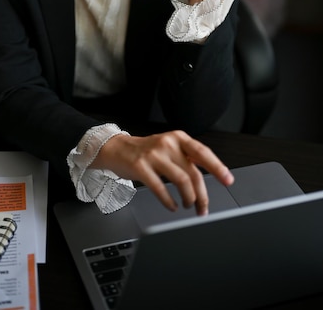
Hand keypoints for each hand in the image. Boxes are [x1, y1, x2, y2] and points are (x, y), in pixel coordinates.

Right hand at [91, 129, 233, 214]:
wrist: (117, 148)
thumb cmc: (147, 151)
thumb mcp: (169, 147)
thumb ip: (187, 158)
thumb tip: (209, 179)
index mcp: (178, 138)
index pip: (203, 152)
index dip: (217, 167)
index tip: (228, 180)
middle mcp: (167, 143)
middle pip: (193, 172)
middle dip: (202, 195)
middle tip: (204, 208)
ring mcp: (153, 154)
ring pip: (181, 181)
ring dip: (189, 198)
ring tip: (189, 205)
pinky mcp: (140, 167)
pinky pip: (160, 188)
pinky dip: (169, 201)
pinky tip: (172, 206)